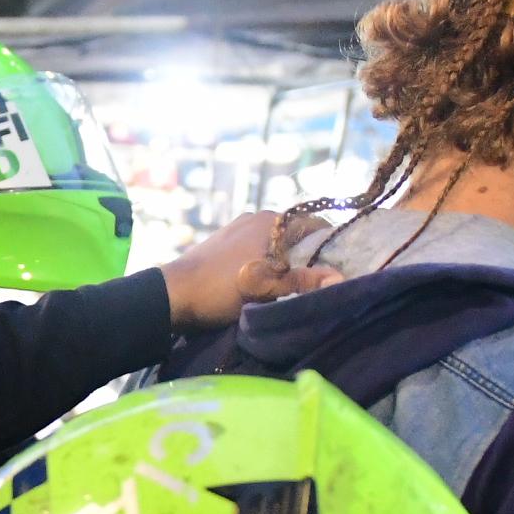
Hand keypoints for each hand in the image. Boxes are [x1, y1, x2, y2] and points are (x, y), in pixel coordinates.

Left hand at [157, 210, 338, 327]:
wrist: (173, 294)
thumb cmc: (221, 287)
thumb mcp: (266, 287)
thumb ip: (304, 281)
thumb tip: (341, 278)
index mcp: (270, 220)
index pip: (314, 224)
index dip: (330, 244)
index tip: (341, 267)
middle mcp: (256, 218)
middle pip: (295, 236)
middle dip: (309, 257)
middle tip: (321, 282)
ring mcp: (238, 229)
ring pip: (276, 245)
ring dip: (287, 263)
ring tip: (297, 287)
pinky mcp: (225, 243)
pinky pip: (258, 250)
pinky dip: (268, 264)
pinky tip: (269, 284)